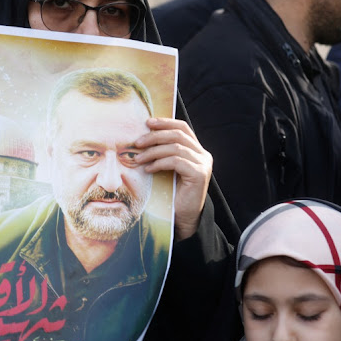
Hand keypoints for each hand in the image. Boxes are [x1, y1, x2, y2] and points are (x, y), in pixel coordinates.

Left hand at [134, 117, 211, 240]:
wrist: (182, 218)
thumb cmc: (172, 194)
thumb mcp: (167, 168)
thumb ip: (163, 152)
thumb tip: (143, 136)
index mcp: (196, 150)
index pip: (183, 128)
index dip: (165, 122)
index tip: (147, 123)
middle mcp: (203, 155)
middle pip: (178, 135)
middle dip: (155, 136)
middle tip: (137, 142)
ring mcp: (203, 164)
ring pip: (176, 147)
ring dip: (153, 151)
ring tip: (138, 158)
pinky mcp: (199, 174)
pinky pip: (176, 161)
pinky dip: (159, 163)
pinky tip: (148, 169)